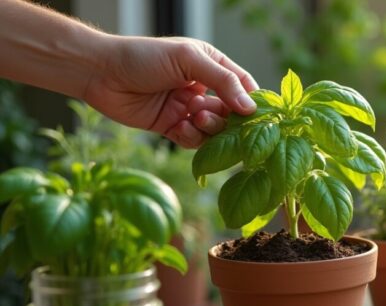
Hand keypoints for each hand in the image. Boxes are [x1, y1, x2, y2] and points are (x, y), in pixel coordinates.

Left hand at [83, 36, 257, 147]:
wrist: (101, 73)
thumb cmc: (143, 57)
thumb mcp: (188, 60)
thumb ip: (222, 81)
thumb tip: (250, 107)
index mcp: (211, 65)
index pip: (243, 85)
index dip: (252, 101)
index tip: (256, 115)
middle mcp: (203, 88)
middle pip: (231, 112)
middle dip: (227, 118)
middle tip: (212, 115)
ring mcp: (187, 109)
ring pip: (214, 130)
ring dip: (209, 128)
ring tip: (195, 118)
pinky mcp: (172, 127)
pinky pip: (193, 141)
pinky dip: (191, 138)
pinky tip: (179, 128)